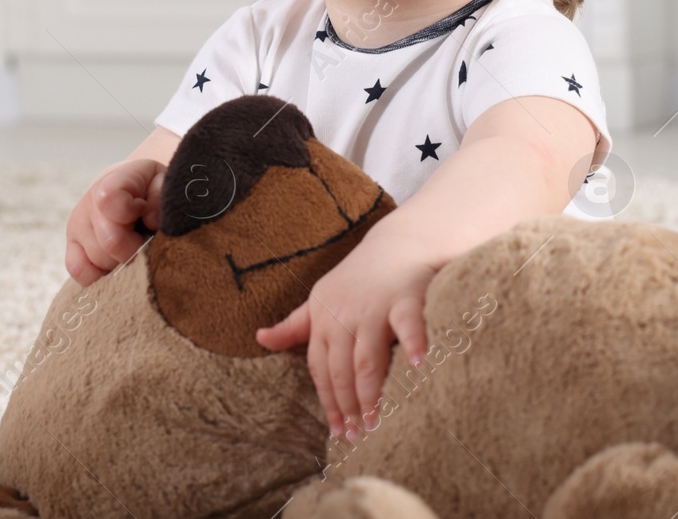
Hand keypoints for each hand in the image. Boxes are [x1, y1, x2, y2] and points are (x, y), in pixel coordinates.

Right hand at [65, 157, 164, 286]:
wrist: (131, 187)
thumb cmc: (151, 187)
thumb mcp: (163, 182)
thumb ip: (160, 195)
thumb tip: (151, 220)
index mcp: (112, 182)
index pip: (111, 202)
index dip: (135, 213)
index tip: (148, 213)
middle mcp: (89, 203)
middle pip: (112, 243)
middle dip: (136, 247)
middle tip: (146, 238)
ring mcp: (77, 226)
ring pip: (100, 261)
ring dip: (122, 260)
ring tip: (132, 244)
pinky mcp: (72, 248)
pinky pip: (80, 272)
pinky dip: (101, 274)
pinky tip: (116, 262)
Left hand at [255, 231, 437, 440]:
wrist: (400, 242)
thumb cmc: (359, 277)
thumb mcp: (321, 298)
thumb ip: (295, 325)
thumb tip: (260, 339)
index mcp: (324, 318)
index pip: (319, 369)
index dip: (327, 401)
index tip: (336, 430)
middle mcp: (345, 315)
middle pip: (342, 370)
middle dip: (347, 406)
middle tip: (357, 435)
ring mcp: (375, 307)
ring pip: (367, 359)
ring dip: (369, 393)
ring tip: (374, 422)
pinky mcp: (406, 298)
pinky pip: (408, 324)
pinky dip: (414, 344)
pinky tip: (417, 366)